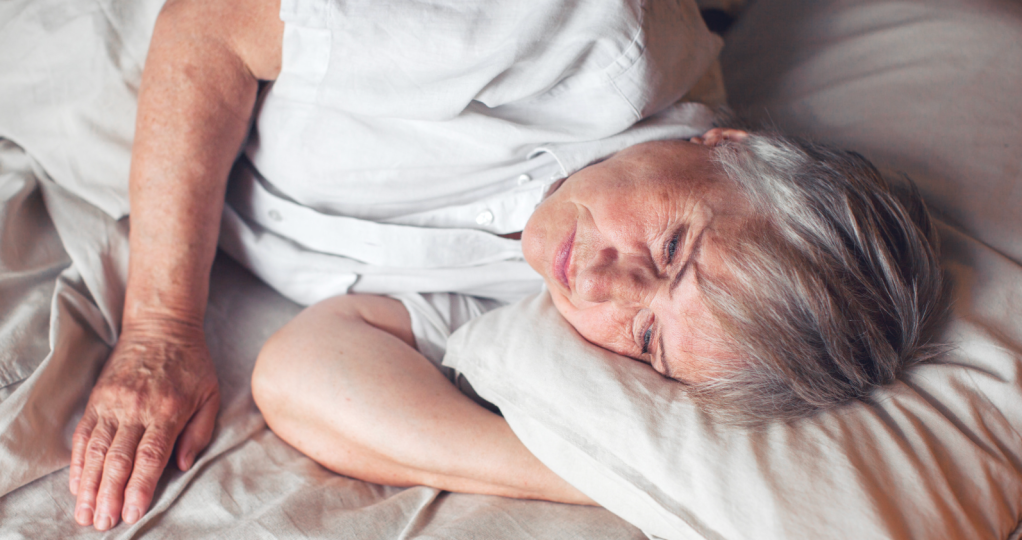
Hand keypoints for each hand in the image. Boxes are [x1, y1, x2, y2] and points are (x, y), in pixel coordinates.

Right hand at [69, 320, 219, 530]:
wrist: (162, 325)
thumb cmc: (192, 364)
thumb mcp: (211, 394)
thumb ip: (200, 432)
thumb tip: (184, 465)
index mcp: (168, 410)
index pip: (150, 457)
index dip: (139, 488)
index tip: (131, 513)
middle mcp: (136, 408)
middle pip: (118, 460)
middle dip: (109, 496)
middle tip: (103, 524)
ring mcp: (113, 403)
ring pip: (95, 451)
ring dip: (89, 486)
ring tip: (85, 513)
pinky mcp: (97, 398)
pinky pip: (83, 434)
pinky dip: (77, 462)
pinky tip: (76, 484)